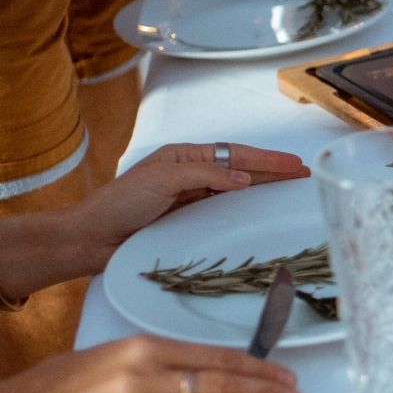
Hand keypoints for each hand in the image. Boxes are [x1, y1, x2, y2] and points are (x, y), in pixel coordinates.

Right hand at [0, 336, 301, 392]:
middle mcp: (144, 376)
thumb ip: (168, 361)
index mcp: (145, 349)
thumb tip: (222, 371)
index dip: (257, 367)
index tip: (285, 375)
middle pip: (219, 381)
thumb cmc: (72, 382)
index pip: (216, 357)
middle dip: (264, 390)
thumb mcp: (120, 355)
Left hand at [69, 143, 309, 266]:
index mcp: (184, 157)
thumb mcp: (163, 179)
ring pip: (236, 192)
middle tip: (302, 173)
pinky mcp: (188, 224)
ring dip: (263, 190)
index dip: (266, 159)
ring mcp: (191, 201)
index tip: (294, 163)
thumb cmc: (119, 204)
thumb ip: (206, 175)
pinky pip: (224, 214)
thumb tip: (244, 179)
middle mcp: (191, 176)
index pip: (234, 154)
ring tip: (291, 190)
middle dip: (272, 171)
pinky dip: (245, 212)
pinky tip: (260, 215)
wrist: (90, 238)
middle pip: (241, 170)